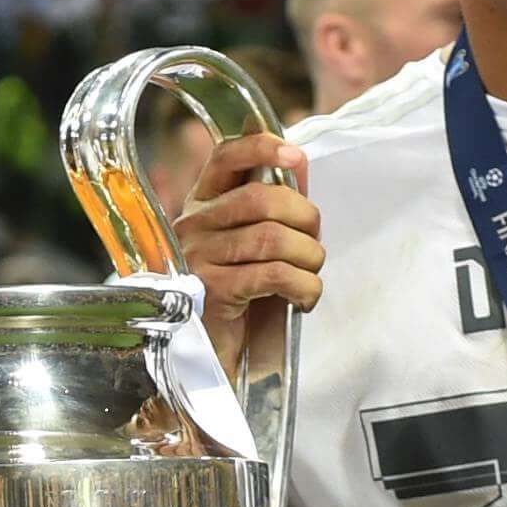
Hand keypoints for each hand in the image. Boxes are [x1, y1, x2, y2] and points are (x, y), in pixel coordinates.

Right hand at [173, 132, 322, 373]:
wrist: (207, 359)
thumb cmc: (235, 297)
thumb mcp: (250, 246)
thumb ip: (272, 206)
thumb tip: (298, 162)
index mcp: (201, 205)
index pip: (224, 157)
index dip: (261, 147)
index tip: (294, 155)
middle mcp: (192, 226)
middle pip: (261, 198)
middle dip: (305, 217)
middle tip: (314, 244)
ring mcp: (198, 259)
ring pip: (273, 238)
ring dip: (309, 258)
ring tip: (311, 275)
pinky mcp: (213, 293)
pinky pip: (275, 275)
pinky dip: (304, 287)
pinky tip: (304, 299)